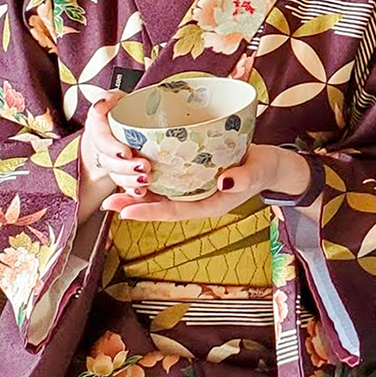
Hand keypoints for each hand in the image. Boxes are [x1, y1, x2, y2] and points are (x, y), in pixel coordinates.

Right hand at [82, 91, 151, 207]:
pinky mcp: (121, 173)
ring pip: (115, 175)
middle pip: (108, 161)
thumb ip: (108, 98)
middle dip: (125, 167)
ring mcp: (110, 161)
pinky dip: (131, 191)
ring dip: (129, 180)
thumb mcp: (117, 99)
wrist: (126, 123)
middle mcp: (102, 147)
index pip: (100, 138)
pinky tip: (141, 192)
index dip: (111, 148)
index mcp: (98, 127)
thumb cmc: (125, 108)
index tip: (126, 153)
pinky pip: (123, 185)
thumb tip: (101, 103)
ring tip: (146, 180)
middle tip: (144, 168)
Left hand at [103, 143, 299, 221]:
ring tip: (110, 192)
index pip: (175, 211)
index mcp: (210, 205)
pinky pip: (167, 181)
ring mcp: (193, 189)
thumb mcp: (256, 172)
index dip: (150, 212)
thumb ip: (242, 178)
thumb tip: (224, 181)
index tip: (126, 212)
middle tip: (107, 203)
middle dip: (134, 206)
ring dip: (135, 193)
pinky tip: (132, 172)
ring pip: (160, 195)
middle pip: (161, 206)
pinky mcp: (192, 176)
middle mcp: (197, 200)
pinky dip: (149, 178)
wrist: (268, 164)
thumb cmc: (263, 169)